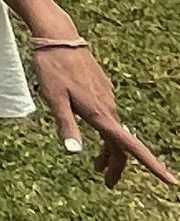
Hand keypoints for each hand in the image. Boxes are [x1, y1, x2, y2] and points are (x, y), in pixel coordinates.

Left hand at [32, 46, 177, 191]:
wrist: (59, 38)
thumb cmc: (52, 69)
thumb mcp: (54, 99)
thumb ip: (66, 126)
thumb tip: (75, 153)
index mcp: (100, 114)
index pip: (130, 147)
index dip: (152, 166)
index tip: (170, 181)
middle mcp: (109, 107)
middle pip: (121, 145)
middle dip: (117, 165)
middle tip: (107, 183)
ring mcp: (107, 98)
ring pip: (114, 131)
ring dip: (109, 150)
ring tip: (97, 165)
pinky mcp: (103, 89)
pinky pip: (109, 117)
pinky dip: (105, 132)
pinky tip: (91, 130)